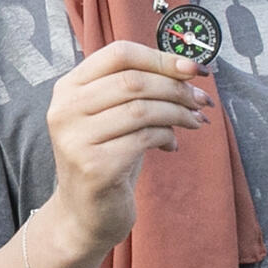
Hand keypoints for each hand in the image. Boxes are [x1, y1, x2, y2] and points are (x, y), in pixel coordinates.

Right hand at [41, 41, 213, 261]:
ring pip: (142, 109)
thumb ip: (137, 88)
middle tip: (202, 100)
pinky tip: (172, 145)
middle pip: (134, 81)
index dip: (161, 57)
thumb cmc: (107, 156)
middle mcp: (65, 110)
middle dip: (176, 88)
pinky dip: (167, 136)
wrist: (86, 214)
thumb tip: (187, 67)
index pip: (119, 54)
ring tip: (195, 120)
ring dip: (178, 112)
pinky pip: (144, 139)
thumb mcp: (114, 115)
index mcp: (69, 88)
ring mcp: (76, 139)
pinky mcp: (94, 167)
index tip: (193, 68)